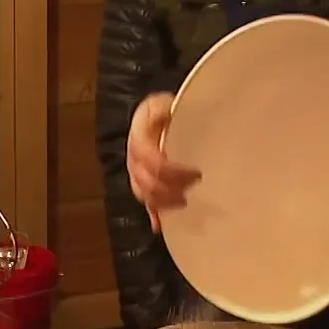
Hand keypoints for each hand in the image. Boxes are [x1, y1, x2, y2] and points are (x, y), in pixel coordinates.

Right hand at [127, 92, 200, 229]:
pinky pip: (144, 201)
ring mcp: (135, 170)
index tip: (196, 173)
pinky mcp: (141, 182)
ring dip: (164, 202)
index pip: (149, 158)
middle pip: (145, 180)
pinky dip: (153, 213)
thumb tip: (178, 120)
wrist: (160, 113)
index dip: (172, 170)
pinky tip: (161, 225)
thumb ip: (174, 111)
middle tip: (195, 187)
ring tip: (186, 203)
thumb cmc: (170, 108)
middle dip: (170, 188)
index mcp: (139, 133)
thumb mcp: (171, 102)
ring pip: (143, 193)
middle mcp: (133, 155)